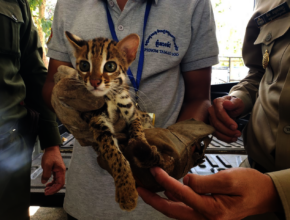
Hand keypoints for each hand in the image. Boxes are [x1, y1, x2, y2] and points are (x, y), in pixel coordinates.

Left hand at [41, 146, 65, 194]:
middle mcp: (61, 172)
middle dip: (53, 189)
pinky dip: (52, 183)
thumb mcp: (46, 165)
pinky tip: (47, 184)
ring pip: (57, 182)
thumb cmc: (50, 155)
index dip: (54, 189)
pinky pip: (55, 179)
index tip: (48, 192)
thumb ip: (46, 174)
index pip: (60, 183)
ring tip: (46, 189)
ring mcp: (59, 171)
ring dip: (52, 187)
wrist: (51, 149)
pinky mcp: (56, 170)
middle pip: (59, 184)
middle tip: (46, 192)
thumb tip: (44, 182)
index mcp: (61, 171)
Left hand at [137, 167, 281, 219]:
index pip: (182, 194)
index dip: (166, 181)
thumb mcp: (230, 178)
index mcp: (212, 210)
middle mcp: (206, 219)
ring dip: (161, 201)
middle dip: (154, 200)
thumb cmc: (250, 185)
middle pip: (173, 211)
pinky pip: (184, 209)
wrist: (263, 195)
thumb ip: (205, 182)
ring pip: (177, 212)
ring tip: (147, 190)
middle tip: (139, 188)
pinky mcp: (206, 215)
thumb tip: (185, 181)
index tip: (154, 170)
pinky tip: (166, 192)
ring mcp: (205, 219)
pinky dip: (173, 201)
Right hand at [208, 96, 243, 141]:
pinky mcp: (212, 125)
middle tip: (237, 133)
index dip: (227, 121)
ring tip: (235, 138)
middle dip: (227, 130)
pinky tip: (231, 139)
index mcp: (217, 102)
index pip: (220, 113)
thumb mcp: (238, 102)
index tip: (235, 127)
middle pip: (216, 122)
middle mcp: (211, 110)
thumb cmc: (235, 104)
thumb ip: (233, 103)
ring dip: (225, 136)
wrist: (232, 107)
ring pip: (215, 129)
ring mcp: (210, 118)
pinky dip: (223, 138)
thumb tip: (226, 104)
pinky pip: (216, 133)